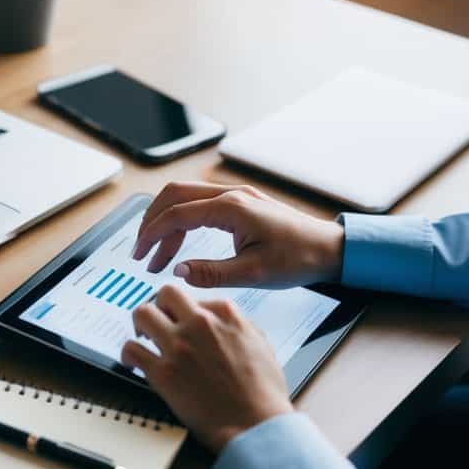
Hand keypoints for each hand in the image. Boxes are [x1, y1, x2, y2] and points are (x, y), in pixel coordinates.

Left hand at [121, 286, 291, 452]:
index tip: (182, 321)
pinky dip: (128, 353)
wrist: (255, 424)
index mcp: (225, 314)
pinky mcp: (162, 372)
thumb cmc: (263, 392)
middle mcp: (199, 324)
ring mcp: (178, 346)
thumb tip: (225, 321)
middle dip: (160, 306)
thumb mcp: (262, 345)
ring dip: (140, 324)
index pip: (195, 297)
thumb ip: (240, 326)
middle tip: (159, 320)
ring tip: (143, 336)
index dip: (187, 311)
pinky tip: (132, 360)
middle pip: (165, 294)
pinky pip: (131, 349)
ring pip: (142, 313)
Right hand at [132, 182, 344, 289]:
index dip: (152, 234)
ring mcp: (235, 196)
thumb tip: (178, 271)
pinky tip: (179, 246)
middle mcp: (231, 194)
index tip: (139, 254)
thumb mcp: (254, 274)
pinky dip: (182, 222)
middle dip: (151, 221)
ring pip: (184, 197)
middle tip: (140, 251)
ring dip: (165, 222)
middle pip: (174, 194)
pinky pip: (199, 204)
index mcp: (232, 208)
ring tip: (157, 256)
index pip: (177, 213)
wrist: (329, 248)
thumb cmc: (298, 259)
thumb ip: (212, 272)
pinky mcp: (240, 204)